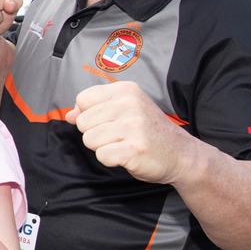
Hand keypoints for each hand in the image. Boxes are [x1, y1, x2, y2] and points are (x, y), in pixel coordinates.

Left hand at [65, 81, 194, 184]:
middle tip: (119, 136)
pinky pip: (102, 156)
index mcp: (125, 90)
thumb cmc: (148, 132)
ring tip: (124, 144)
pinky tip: (128, 155)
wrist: (182, 154)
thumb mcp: (123, 111)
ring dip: (103, 147)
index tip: (109, 121)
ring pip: (89, 140)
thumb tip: (68, 115)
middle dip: (95, 133)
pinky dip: (111, 160)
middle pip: (82, 122)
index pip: (83, 99)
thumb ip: (94, 109)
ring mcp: (133, 126)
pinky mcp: (134, 149)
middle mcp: (129, 104)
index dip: (89, 115)